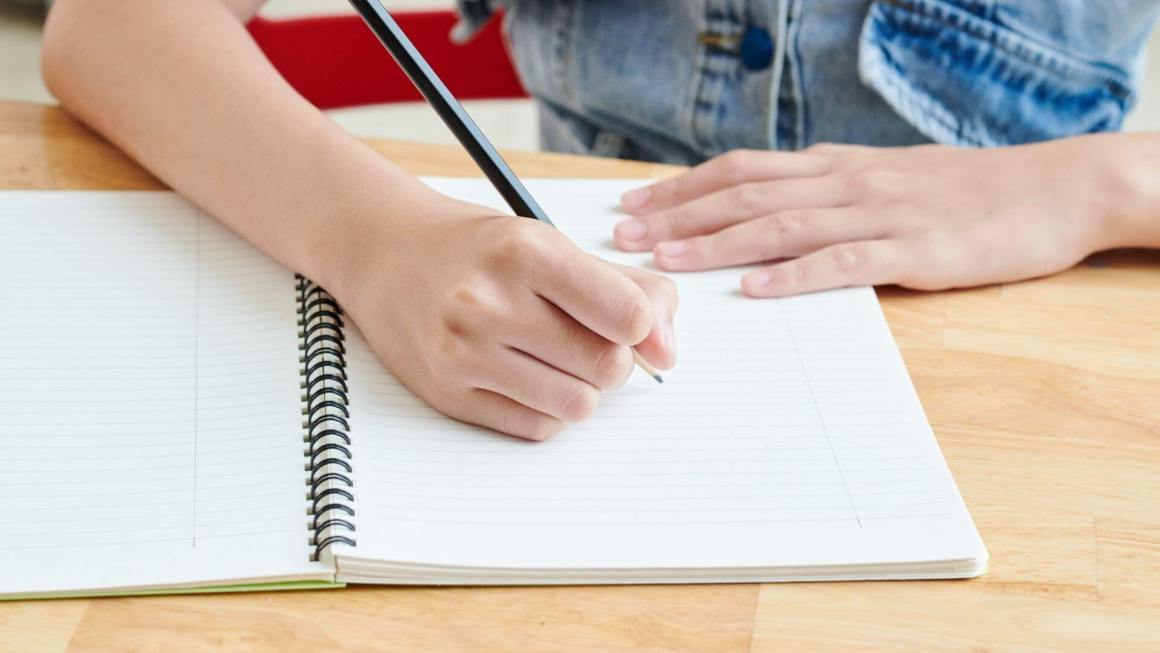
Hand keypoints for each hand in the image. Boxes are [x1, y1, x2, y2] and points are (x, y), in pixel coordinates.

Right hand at [333, 196, 677, 440]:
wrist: (385, 252)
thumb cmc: (480, 250)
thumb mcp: (552, 246)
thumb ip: (626, 290)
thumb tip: (668, 352)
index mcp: (526, 251)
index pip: (628, 315)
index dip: (639, 324)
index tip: (621, 317)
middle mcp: (489, 302)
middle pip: (608, 366)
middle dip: (612, 359)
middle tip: (585, 339)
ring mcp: (463, 352)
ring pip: (578, 406)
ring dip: (582, 389)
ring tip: (556, 360)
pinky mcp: (447, 394)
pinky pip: (537, 428)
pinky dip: (547, 410)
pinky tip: (525, 376)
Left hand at [614, 138, 1140, 296]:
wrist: (1052, 187)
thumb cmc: (964, 191)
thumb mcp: (884, 178)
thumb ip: (827, 191)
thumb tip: (764, 209)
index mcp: (836, 166)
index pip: (742, 171)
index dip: (683, 189)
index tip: (635, 208)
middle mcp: (846, 181)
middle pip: (746, 193)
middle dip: (680, 215)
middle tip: (627, 237)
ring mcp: (880, 213)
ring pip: (784, 223)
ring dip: (720, 242)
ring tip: (669, 261)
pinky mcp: (916, 250)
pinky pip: (846, 262)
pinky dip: (798, 274)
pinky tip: (758, 288)